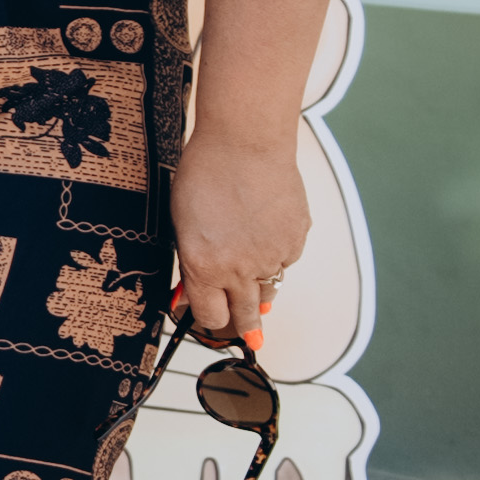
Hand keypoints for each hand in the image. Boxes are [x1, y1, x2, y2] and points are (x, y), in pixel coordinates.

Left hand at [170, 127, 307, 343]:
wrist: (245, 142)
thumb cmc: (206, 174)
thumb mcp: (183, 224)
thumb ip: (192, 263)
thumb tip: (194, 293)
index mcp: (205, 267)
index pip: (210, 317)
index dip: (207, 317)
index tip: (209, 315)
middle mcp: (240, 269)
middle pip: (245, 316)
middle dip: (244, 326)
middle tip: (250, 337)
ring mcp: (272, 257)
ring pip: (269, 288)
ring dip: (259, 284)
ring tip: (251, 265)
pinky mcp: (296, 240)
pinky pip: (286, 260)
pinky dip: (277, 252)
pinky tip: (265, 228)